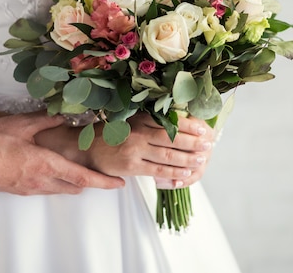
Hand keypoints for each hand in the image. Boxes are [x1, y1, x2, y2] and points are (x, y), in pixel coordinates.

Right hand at [0, 112, 124, 194]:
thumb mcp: (21, 124)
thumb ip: (46, 120)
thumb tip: (65, 115)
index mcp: (46, 165)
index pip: (83, 178)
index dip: (104, 182)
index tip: (119, 184)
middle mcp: (42, 181)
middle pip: (75, 187)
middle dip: (91, 182)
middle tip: (101, 173)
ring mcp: (29, 189)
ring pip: (60, 190)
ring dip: (73, 183)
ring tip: (78, 170)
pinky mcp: (19, 191)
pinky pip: (45, 189)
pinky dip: (56, 183)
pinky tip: (50, 170)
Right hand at [86, 113, 212, 187]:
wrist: (85, 148)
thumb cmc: (110, 135)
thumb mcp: (129, 121)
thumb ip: (149, 122)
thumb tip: (176, 124)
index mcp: (140, 119)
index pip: (169, 121)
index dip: (188, 125)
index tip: (202, 128)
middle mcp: (139, 133)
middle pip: (172, 137)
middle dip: (193, 141)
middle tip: (207, 144)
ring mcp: (135, 150)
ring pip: (168, 154)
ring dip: (187, 158)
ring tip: (201, 159)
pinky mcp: (131, 166)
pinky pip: (157, 170)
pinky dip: (173, 172)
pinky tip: (185, 172)